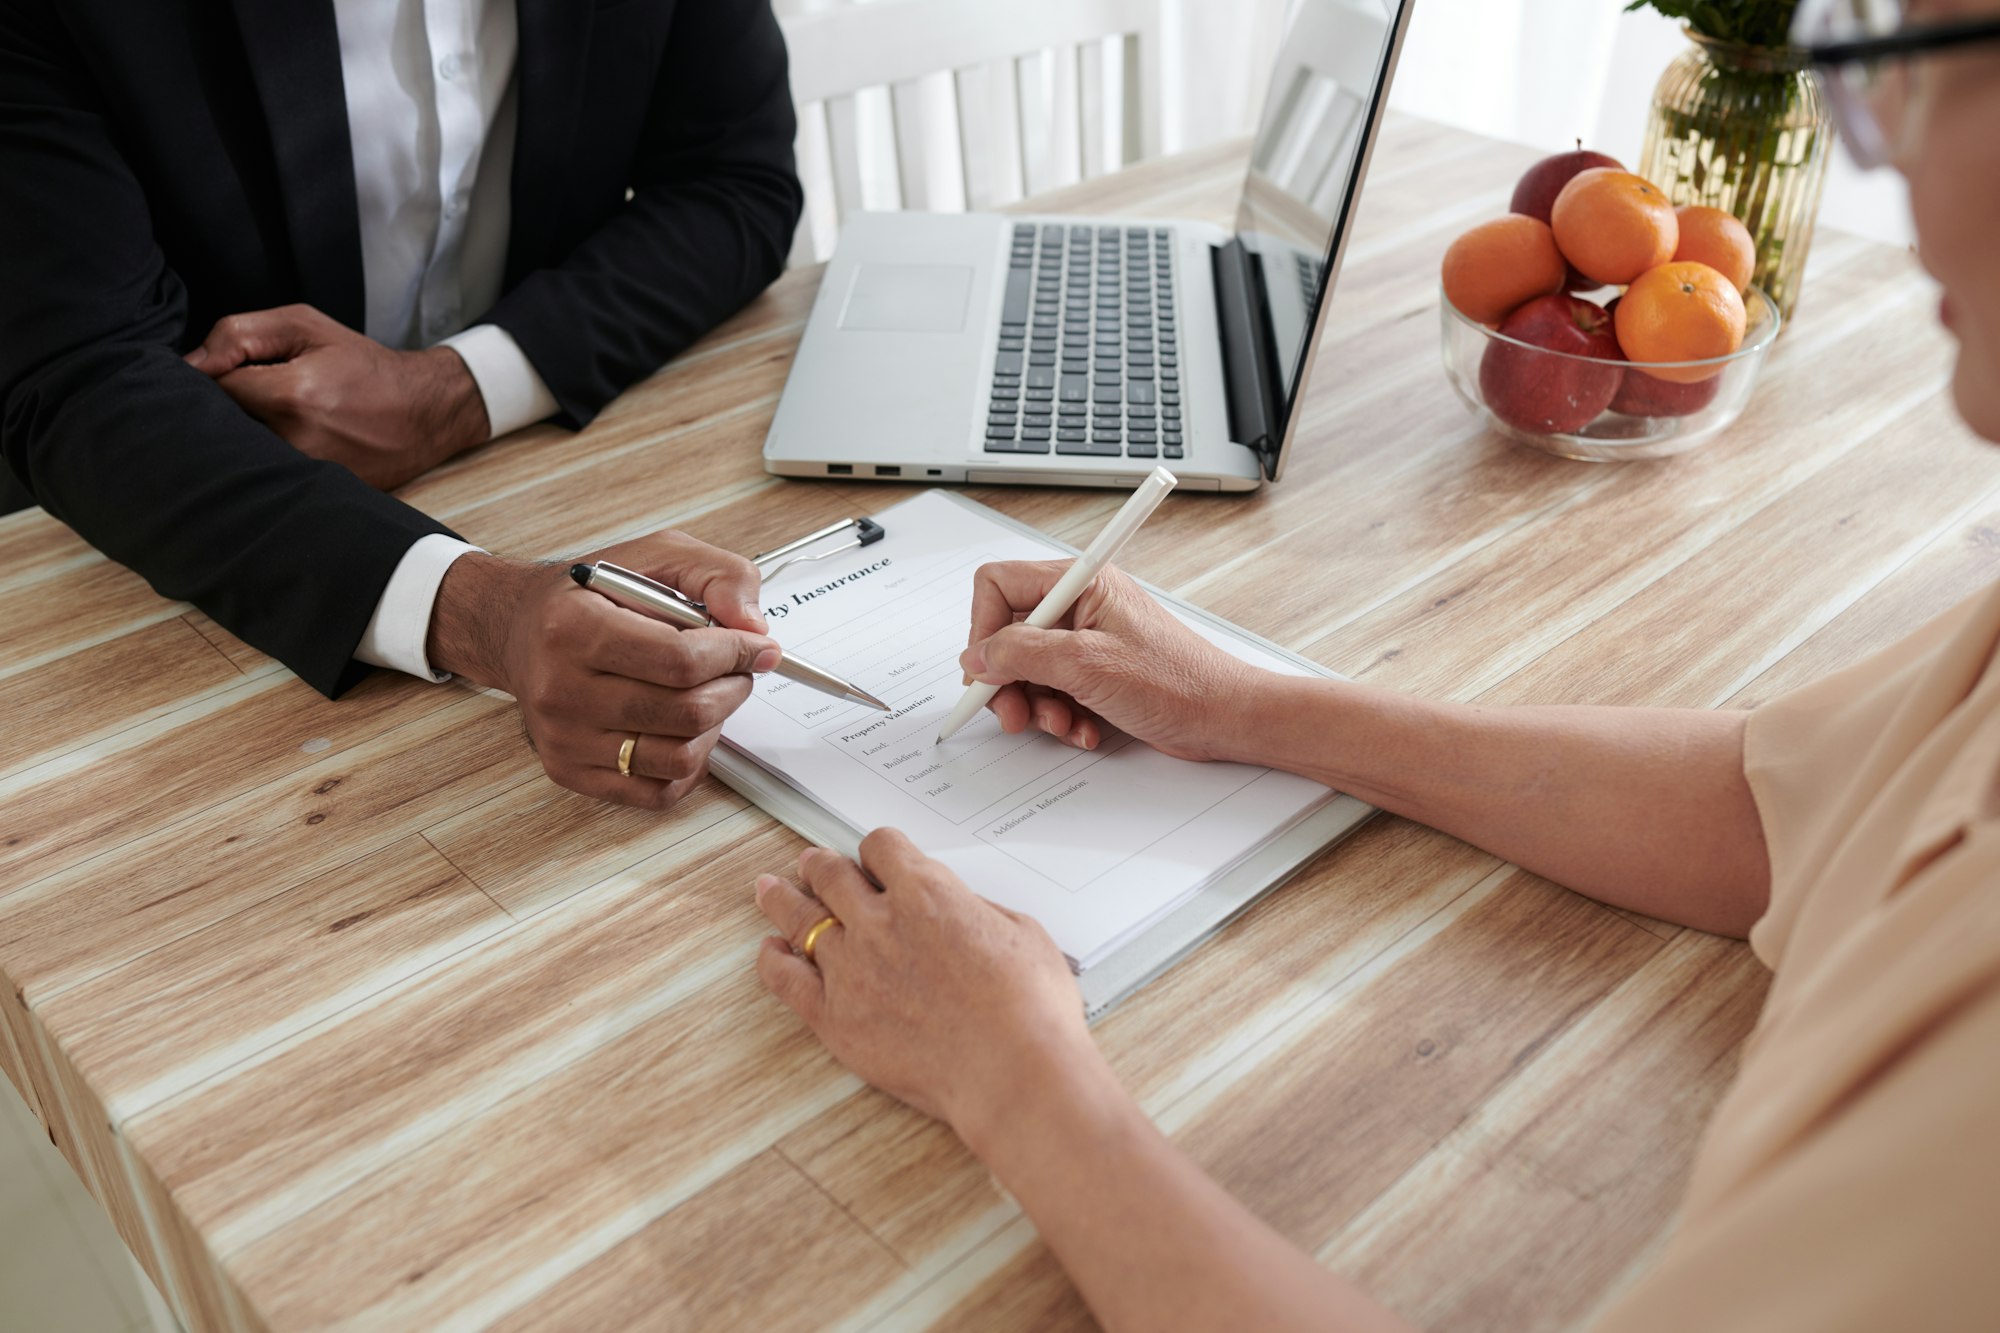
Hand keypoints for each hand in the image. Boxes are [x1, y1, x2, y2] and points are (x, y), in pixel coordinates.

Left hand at [185, 304, 489, 489]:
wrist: (425, 411)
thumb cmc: (364, 365)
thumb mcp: (305, 325)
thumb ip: (240, 333)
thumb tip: (192, 364)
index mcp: (290, 395)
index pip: (213, 389)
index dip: (217, 376)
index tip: (238, 373)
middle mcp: (296, 441)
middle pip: (223, 428)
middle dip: (229, 411)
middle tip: (258, 397)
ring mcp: (308, 473)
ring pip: (245, 454)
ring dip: (248, 437)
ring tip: (282, 420)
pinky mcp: (318, 492)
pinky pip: (272, 475)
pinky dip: (271, 461)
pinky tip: (296, 443)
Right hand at [429, 530, 778, 808]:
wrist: (517, 628)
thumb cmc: (587, 594)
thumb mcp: (654, 554)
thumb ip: (716, 574)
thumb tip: (753, 627)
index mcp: (574, 627)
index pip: (680, 659)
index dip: (736, 654)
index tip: (757, 646)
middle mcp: (561, 688)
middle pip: (686, 712)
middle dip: (733, 688)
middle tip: (736, 669)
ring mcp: (563, 738)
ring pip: (678, 757)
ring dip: (714, 727)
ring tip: (708, 695)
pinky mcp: (569, 770)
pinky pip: (656, 791)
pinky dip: (688, 764)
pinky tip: (685, 730)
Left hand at [753, 829, 1101, 1138]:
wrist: (1013, 1071)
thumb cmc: (1030, 1007)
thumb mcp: (1021, 933)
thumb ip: (977, 912)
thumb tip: (959, 911)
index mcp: (927, 892)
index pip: (882, 847)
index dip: (877, 850)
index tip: (874, 856)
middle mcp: (879, 923)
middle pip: (832, 877)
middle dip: (820, 865)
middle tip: (810, 863)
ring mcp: (851, 970)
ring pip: (801, 920)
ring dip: (783, 900)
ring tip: (769, 889)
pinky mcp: (836, 1018)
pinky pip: (787, 980)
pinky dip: (773, 961)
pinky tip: (769, 951)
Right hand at [958, 561, 1260, 760]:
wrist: (1223, 719)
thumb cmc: (1176, 683)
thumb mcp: (1086, 665)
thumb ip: (1021, 655)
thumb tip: (977, 657)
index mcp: (1080, 583)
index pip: (999, 586)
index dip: (984, 629)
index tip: (986, 671)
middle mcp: (1080, 606)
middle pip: (1007, 635)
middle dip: (1008, 681)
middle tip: (1014, 714)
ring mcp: (1086, 641)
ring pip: (1027, 670)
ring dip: (1036, 705)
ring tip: (1062, 724)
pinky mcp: (1095, 673)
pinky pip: (1052, 692)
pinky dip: (1059, 716)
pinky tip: (1083, 729)